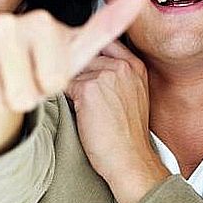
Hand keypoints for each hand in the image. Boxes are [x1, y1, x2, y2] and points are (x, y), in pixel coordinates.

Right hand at [0, 0, 144, 112]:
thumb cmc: (42, 57)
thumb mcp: (78, 46)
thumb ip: (108, 25)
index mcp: (40, 22)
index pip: (51, 83)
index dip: (50, 87)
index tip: (48, 71)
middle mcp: (4, 24)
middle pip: (20, 95)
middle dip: (24, 96)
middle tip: (23, 79)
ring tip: (2, 80)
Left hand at [64, 40, 167, 202]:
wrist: (129, 159)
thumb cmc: (128, 135)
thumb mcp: (133, 95)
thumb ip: (118, 75)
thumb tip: (90, 64)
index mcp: (136, 66)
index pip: (107, 43)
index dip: (92, 52)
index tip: (84, 61)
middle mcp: (123, 66)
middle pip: (88, 55)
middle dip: (80, 71)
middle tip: (79, 89)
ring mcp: (107, 76)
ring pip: (76, 70)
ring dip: (72, 84)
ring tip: (80, 104)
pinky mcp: (89, 89)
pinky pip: (66, 84)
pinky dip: (66, 96)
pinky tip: (75, 110)